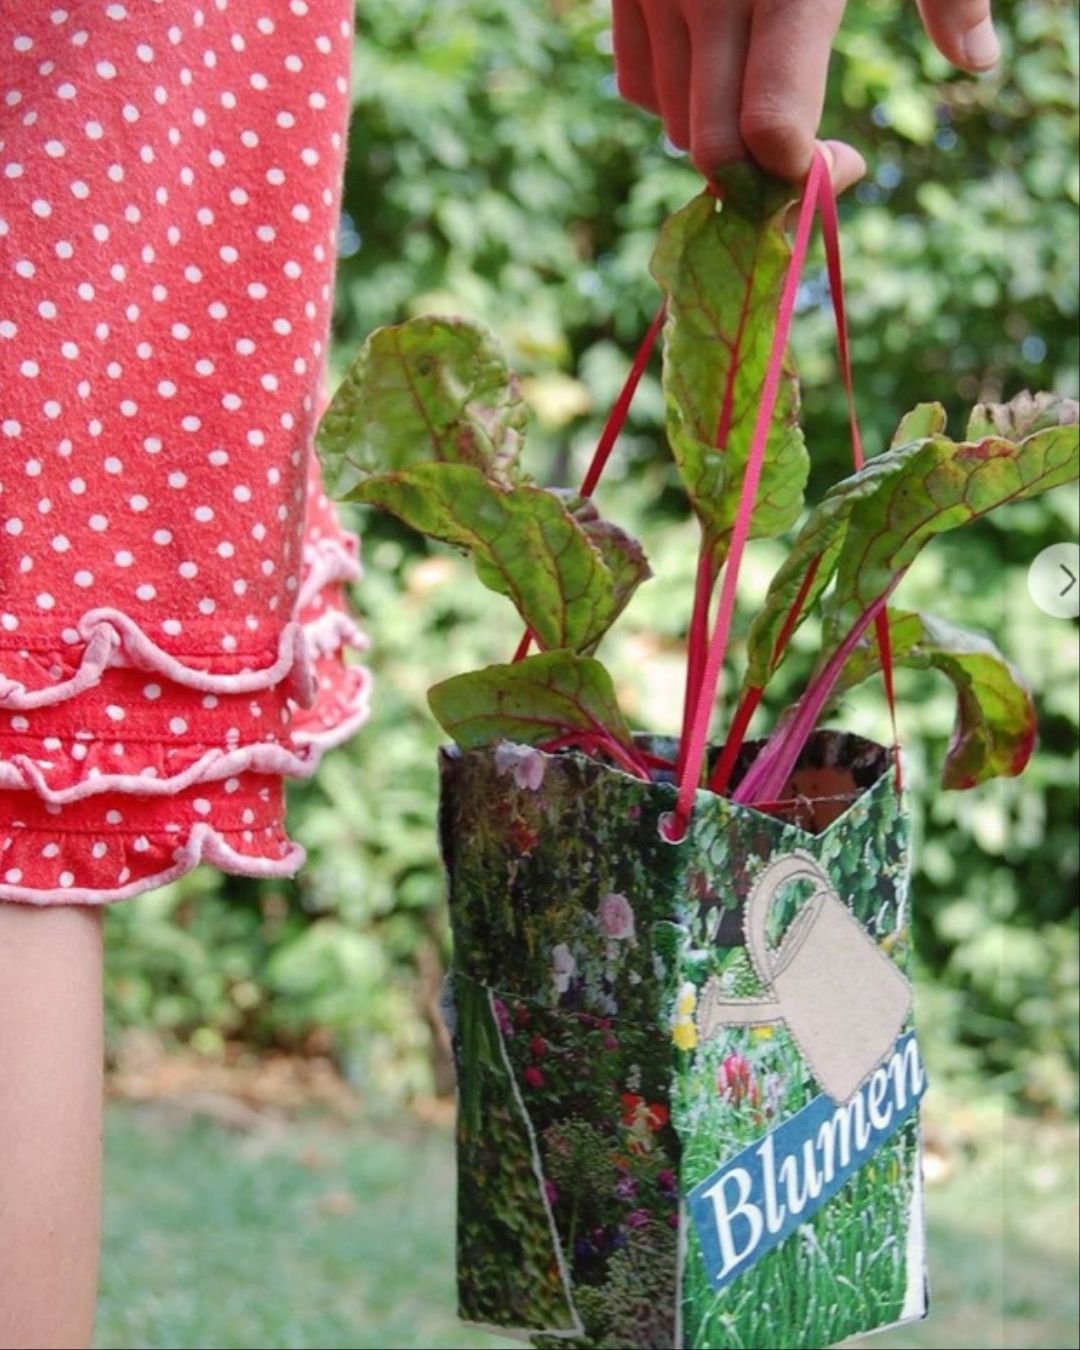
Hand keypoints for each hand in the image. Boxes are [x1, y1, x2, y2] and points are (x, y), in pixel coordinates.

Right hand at [612, 0, 998, 189]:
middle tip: (804, 155)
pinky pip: (636, 81)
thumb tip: (980, 59)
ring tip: (763, 100)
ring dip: (718, 134)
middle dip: (758, 174)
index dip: (801, 173)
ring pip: (671, 122)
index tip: (844, 161)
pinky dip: (676, 97)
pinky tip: (719, 69)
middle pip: (711, 146)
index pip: (768, 129)